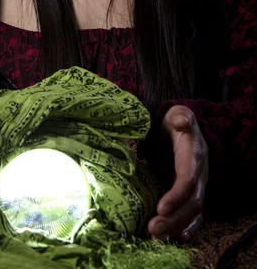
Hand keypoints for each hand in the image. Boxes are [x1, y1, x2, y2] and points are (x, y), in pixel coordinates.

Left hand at [147, 105, 207, 241]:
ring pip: (192, 213)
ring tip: (155, 236)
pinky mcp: (191, 194)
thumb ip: (181, 116)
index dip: (177, 195)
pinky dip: (186, 228)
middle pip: (191, 203)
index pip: (188, 180)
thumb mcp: (177, 114)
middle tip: (152, 229)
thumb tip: (181, 121)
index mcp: (195, 157)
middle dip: (173, 218)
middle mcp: (200, 176)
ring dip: (175, 226)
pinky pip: (194, 215)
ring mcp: (198, 187)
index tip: (161, 208)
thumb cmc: (176, 122)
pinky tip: (175, 238)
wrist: (182, 127)